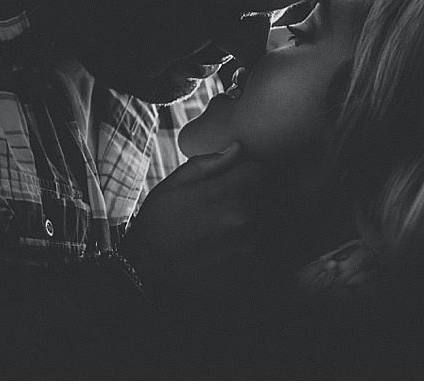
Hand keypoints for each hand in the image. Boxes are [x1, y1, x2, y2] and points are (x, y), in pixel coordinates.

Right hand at [118, 143, 270, 298]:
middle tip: (248, 199)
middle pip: (279, 196)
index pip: (266, 170)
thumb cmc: (158, 224)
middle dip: (267, 194)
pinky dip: (266, 248)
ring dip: (269, 220)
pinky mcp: (252, 276)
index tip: (247, 177)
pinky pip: (273, 254)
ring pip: (280, 225)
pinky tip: (243, 246)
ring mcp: (252, 250)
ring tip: (244, 224)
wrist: (143, 275)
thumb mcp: (177, 183)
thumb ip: (212, 163)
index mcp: (230, 192)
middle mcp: (247, 220)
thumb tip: (239, 148)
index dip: (257, 171)